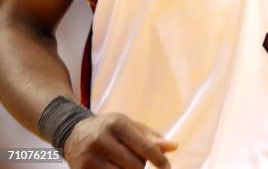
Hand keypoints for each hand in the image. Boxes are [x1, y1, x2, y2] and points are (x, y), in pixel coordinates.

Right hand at [63, 113, 177, 167]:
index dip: (158, 159)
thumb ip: (151, 137)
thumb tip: (174, 147)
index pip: (143, 146)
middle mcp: (102, 139)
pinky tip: (112, 167)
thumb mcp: (129, 125)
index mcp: (117, 124)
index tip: (167, 167)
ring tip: (121, 162)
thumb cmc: (108, 128)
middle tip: (132, 157)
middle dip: (139, 165)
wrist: (74, 133)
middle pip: (135, 166)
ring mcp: (90, 157)